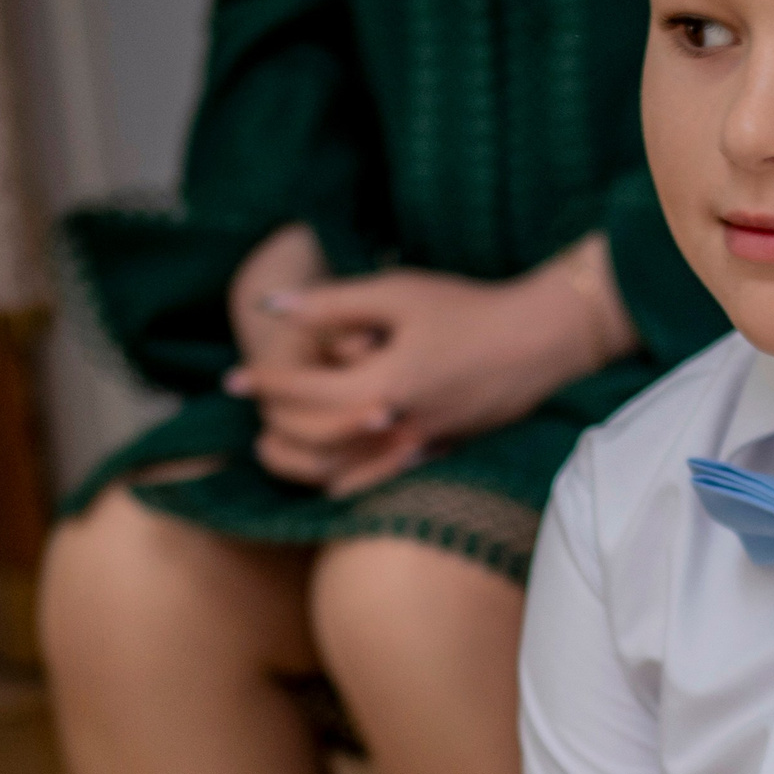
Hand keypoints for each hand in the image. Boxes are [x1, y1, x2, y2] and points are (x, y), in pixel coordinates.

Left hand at [228, 240, 636, 496]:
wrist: (543, 339)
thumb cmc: (471, 309)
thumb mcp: (399, 293)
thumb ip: (332, 304)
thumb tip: (270, 307)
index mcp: (383, 385)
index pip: (303, 392)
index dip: (263, 382)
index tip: (230, 377)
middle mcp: (398, 427)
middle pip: (315, 437)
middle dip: (276, 417)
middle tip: (253, 401)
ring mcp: (422, 446)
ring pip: (343, 471)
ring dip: (300, 458)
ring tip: (275, 440)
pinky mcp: (441, 451)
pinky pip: (379, 479)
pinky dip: (346, 480)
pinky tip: (331, 474)